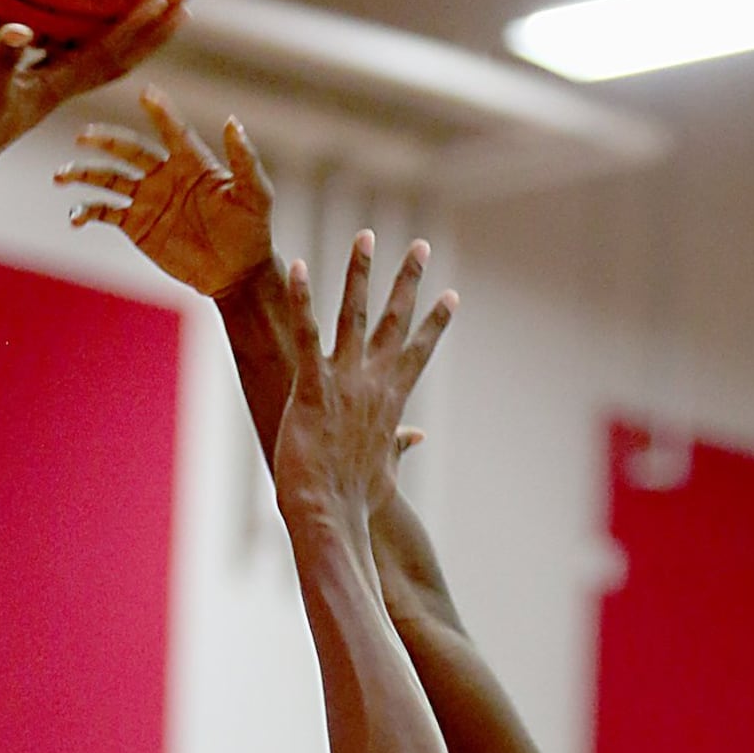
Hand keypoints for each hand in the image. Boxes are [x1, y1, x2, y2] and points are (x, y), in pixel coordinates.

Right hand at [0, 0, 183, 183]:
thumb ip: (4, 62)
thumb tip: (21, 29)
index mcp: (56, 90)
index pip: (109, 56)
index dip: (139, 31)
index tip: (170, 4)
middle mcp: (54, 89)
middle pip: (113, 59)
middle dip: (145, 35)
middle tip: (176, 4)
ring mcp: (37, 90)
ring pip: (84, 56)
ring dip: (111, 34)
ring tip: (131, 6)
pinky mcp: (16, 89)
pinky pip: (45, 52)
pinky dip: (54, 32)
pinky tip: (51, 13)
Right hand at [57, 90, 273, 296]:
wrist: (238, 273)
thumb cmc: (252, 230)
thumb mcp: (256, 194)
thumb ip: (244, 160)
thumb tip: (233, 122)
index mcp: (192, 162)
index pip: (172, 130)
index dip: (160, 112)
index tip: (146, 93)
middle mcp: (164, 175)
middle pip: (129, 149)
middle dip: (105, 141)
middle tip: (83, 136)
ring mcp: (147, 199)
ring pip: (109, 178)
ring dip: (84, 173)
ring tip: (61, 175)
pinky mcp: (137, 226)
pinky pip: (105, 213)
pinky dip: (87, 211)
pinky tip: (75, 216)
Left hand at [274, 232, 455, 529]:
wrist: (330, 515)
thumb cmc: (354, 500)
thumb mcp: (385, 471)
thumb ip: (399, 446)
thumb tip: (417, 436)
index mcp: (392, 401)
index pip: (420, 352)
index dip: (436, 323)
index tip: (452, 296)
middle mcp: (373, 383)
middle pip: (396, 321)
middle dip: (409, 281)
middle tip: (420, 246)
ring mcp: (344, 382)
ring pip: (355, 315)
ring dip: (361, 273)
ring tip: (366, 236)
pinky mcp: (311, 387)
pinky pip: (307, 334)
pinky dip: (303, 300)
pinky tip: (301, 267)